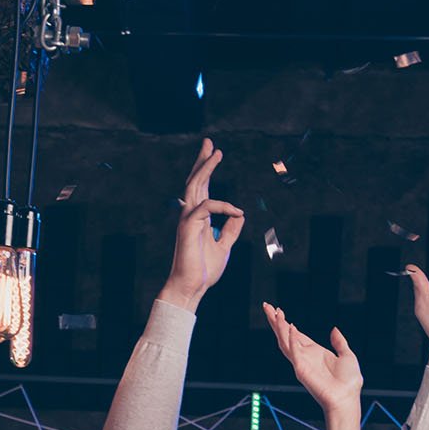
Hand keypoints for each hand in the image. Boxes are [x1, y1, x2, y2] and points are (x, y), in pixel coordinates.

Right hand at [159, 139, 244, 307]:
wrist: (191, 287)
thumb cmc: (204, 270)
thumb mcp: (225, 247)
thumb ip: (231, 230)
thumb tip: (240, 213)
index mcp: (199, 218)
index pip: (202, 188)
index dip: (207, 170)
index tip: (215, 154)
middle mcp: (190, 214)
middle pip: (195, 181)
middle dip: (203, 161)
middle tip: (210, 142)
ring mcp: (187, 219)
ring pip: (195, 186)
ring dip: (205, 169)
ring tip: (216, 153)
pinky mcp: (188, 227)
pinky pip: (206, 207)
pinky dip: (223, 206)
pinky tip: (236, 211)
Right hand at [264, 304, 363, 422]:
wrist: (347, 398)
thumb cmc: (348, 382)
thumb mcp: (347, 355)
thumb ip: (340, 342)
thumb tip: (334, 329)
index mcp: (314, 352)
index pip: (295, 334)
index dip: (286, 322)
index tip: (279, 310)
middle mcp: (305, 356)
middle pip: (285, 335)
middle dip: (276, 321)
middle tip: (266, 306)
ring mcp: (301, 362)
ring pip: (285, 341)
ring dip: (279, 327)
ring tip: (272, 312)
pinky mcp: (302, 369)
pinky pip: (294, 351)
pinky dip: (292, 339)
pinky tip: (291, 326)